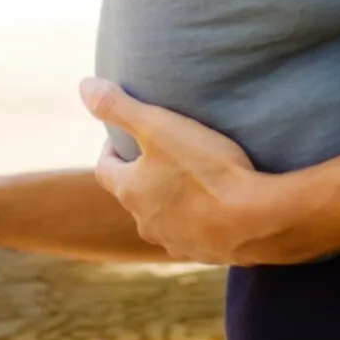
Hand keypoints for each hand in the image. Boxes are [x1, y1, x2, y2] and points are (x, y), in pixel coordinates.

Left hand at [79, 77, 298, 265]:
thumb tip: (84, 86)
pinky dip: (199, 219)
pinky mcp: (206, 253)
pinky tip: (218, 205)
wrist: (255, 221)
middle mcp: (146, 222)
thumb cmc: (205, 170)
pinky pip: (195, 233)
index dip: (111, 150)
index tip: (123, 137)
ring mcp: (176, 242)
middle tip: (160, 153)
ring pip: (164, 217)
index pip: (105, 169)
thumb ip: (119, 107)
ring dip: (170, 200)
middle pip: (134, 195)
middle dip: (142, 175)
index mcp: (130, 191)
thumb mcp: (159, 126)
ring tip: (191, 178)